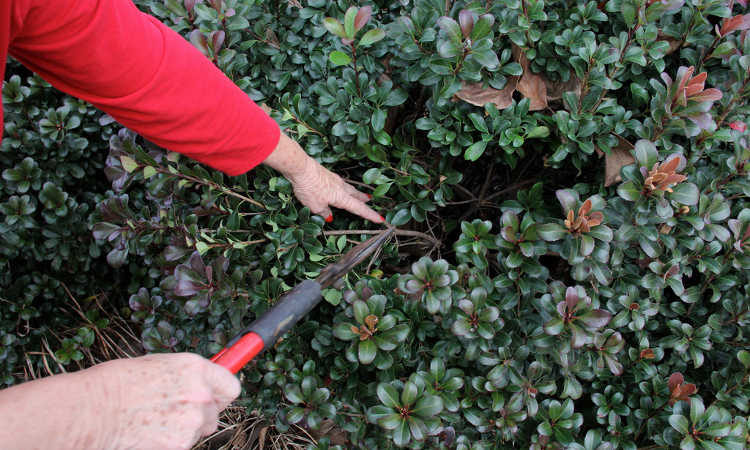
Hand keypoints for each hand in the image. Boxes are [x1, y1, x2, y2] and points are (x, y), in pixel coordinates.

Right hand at [89, 353, 239, 449]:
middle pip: (215, 413)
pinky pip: (183, 445)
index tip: (214, 397)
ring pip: (198, 431)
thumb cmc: (116, 384)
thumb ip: (185, 376)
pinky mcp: (180, 444)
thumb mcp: (158, 366)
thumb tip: (200, 383)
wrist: (92, 410)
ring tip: (152, 421)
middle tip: (172, 413)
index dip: (220, 393)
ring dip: (182, 430)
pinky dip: (169, 443)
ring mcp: (191, 421)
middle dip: (198, 415)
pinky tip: (148, 433)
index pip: (230, 385)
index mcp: (195, 368)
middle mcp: (200, 393)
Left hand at [263, 133, 383, 222]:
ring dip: (354, 193)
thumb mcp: (315, 206)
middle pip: (355, 195)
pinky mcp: (326, 174)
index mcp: (341, 197)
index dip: (370, 215)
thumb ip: (324, 212)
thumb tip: (329, 216)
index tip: (380, 219)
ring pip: (348, 188)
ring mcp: (334, 179)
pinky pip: (338, 183)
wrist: (301, 167)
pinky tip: (336, 188)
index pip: (359, 209)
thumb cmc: (310, 188)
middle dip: (363, 200)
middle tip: (370, 201)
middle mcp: (341, 187)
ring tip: (357, 195)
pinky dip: (341, 188)